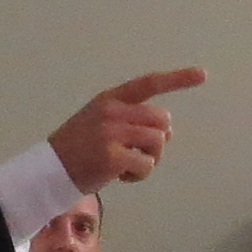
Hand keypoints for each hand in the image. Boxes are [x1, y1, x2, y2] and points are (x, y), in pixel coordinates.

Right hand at [50, 68, 203, 190]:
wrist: (49, 170)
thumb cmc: (78, 149)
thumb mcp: (99, 121)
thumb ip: (130, 118)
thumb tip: (166, 130)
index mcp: (110, 99)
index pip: (148, 84)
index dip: (177, 79)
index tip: (203, 74)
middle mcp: (112, 111)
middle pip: (162, 120)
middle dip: (159, 139)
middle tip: (140, 153)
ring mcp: (111, 133)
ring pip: (158, 142)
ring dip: (149, 159)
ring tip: (127, 166)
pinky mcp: (112, 156)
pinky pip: (148, 164)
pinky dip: (141, 175)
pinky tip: (122, 177)